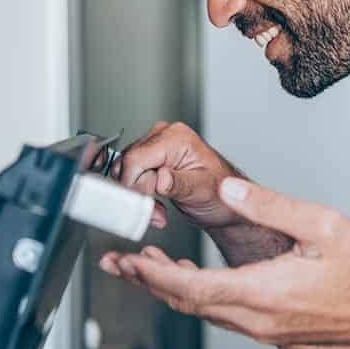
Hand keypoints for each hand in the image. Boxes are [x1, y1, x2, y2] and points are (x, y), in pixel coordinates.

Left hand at [98, 177, 349, 345]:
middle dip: (149, 282)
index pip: (194, 288)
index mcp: (267, 293)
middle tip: (117, 264)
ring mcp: (266, 329)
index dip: (156, 274)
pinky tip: (190, 281)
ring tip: (142, 269)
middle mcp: (260, 320)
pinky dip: (196, 296)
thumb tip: (227, 190)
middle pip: (189, 304)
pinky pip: (222, 315)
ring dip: (169, 290)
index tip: (130, 259)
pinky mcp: (274, 329)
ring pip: (204, 312)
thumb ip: (271, 205)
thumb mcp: (323, 224)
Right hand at [113, 121, 242, 229]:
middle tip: (155, 212)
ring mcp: (155, 146)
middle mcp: (163, 136)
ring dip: (138, 196)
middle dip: (137, 193)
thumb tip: (161, 179)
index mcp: (176, 137)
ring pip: (125, 171)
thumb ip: (179, 184)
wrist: (224, 201)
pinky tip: (155, 204)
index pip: (135, 158)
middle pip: (126, 164)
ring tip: (158, 210)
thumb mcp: (202, 191)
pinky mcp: (150, 158)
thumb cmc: (220, 194)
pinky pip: (130, 175)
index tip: (143, 204)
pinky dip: (139, 194)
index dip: (133, 184)